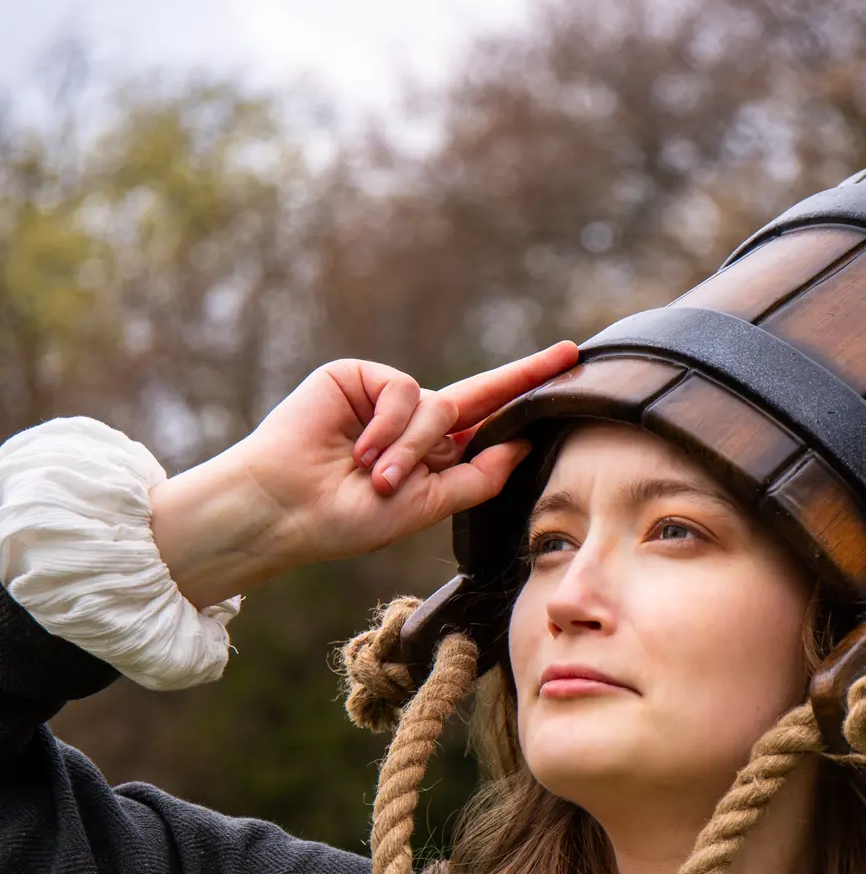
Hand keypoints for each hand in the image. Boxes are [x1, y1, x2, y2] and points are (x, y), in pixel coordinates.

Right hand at [149, 344, 577, 607]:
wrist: (288, 509)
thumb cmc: (348, 520)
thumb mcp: (427, 505)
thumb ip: (477, 476)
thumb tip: (524, 445)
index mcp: (431, 455)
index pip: (488, 420)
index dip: (525, 393)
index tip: (570, 365)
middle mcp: (414, 422)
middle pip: (480, 392)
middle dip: (525, 375)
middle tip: (570, 353)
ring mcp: (386, 398)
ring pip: (439, 406)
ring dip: (413, 448)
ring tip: (376, 478)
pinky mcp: (359, 376)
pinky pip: (404, 390)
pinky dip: (390, 426)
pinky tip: (361, 450)